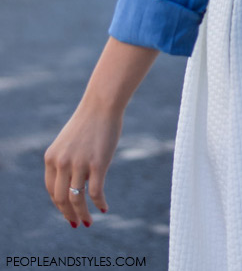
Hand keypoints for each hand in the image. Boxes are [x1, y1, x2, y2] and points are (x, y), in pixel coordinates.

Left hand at [44, 100, 122, 227]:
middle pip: (61, 199)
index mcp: (51, 157)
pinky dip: (99, 204)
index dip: (59, 205)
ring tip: (88, 222)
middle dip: (68, 215)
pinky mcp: (97, 164)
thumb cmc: (89, 122)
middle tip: (77, 223)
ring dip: (82, 214)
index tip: (67, 213)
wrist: (102, 104)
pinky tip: (104, 208)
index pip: (51, 190)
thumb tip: (73, 186)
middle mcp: (62, 162)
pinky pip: (95, 192)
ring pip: (77, 199)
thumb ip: (66, 161)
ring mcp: (79, 164)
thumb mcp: (69, 142)